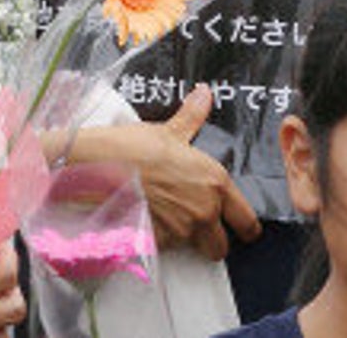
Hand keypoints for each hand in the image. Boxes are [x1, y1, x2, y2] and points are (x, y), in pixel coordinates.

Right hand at [67, 84, 261, 259]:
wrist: (100, 165)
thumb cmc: (134, 147)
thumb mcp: (169, 131)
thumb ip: (193, 117)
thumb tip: (204, 95)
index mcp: (215, 182)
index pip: (247, 221)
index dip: (245, 226)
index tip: (239, 226)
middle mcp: (204, 210)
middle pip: (221, 246)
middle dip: (214, 240)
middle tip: (201, 228)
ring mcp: (180, 230)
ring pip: (194, 250)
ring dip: (187, 241)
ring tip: (171, 221)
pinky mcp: (157, 242)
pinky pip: (167, 250)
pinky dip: (161, 241)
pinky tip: (150, 222)